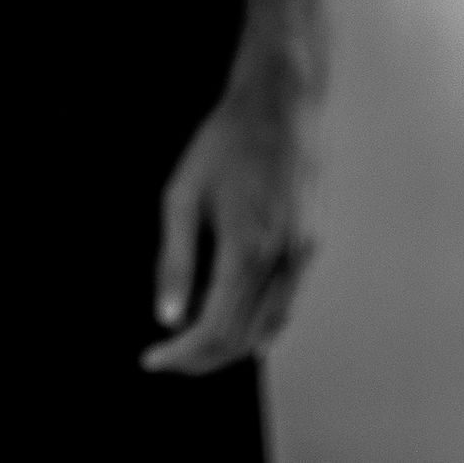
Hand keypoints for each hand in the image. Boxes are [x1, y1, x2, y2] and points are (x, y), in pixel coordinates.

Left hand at [142, 76, 316, 373]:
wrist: (281, 105)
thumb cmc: (225, 143)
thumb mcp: (182, 196)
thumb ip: (174, 261)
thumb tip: (166, 317)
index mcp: (245, 247)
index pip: (213, 328)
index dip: (181, 354)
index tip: (152, 359)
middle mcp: (280, 259)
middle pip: (241, 337)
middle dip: (201, 358)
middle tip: (169, 358)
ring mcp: (302, 254)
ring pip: (269, 328)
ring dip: (230, 348)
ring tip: (194, 346)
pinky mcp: (311, 244)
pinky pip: (287, 304)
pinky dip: (262, 328)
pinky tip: (241, 330)